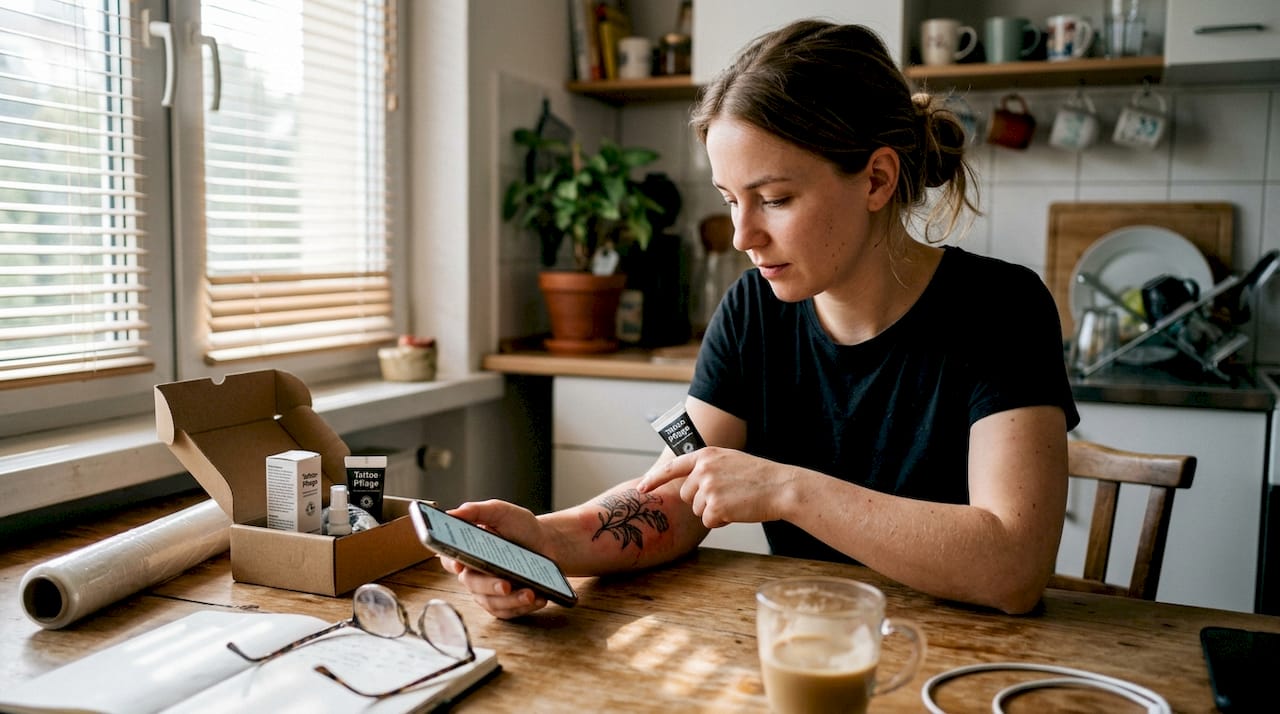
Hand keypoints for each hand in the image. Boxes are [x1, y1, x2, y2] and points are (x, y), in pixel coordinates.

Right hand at [437, 500, 550, 619]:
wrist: (547, 543)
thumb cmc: (521, 527)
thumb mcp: (501, 512)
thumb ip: (477, 510)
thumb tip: (454, 512)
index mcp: (468, 549)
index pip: (450, 558)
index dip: (453, 562)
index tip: (462, 565)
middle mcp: (474, 572)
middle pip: (472, 584)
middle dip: (490, 586)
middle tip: (507, 585)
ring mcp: (488, 590)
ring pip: (490, 602)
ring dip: (511, 600)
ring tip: (531, 594)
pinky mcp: (504, 604)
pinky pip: (507, 612)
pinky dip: (522, 607)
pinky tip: (538, 599)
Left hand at [637, 447, 789, 527]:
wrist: (781, 487)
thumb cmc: (759, 477)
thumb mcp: (729, 461)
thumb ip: (707, 468)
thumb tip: (689, 486)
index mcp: (706, 455)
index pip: (672, 467)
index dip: (654, 479)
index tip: (641, 489)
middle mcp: (703, 469)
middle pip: (686, 495)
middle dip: (701, 500)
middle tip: (727, 496)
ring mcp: (708, 488)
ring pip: (696, 510)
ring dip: (713, 511)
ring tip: (735, 501)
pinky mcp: (715, 506)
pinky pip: (708, 521)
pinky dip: (721, 521)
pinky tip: (737, 511)